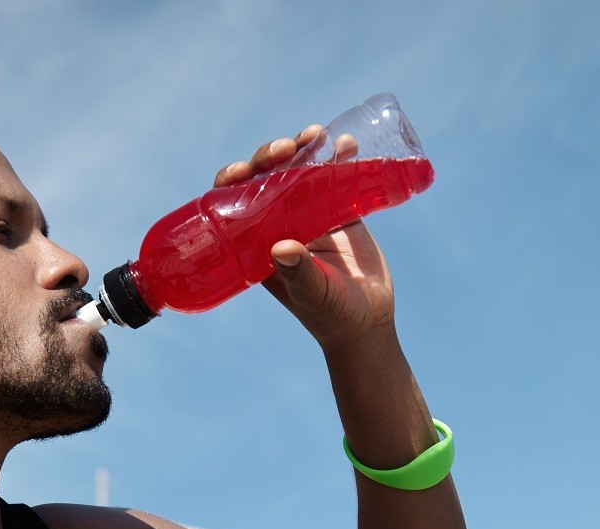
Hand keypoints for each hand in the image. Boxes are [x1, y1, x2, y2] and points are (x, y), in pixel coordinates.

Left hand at [215, 126, 397, 352]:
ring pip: (299, 171)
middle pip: (266, 178)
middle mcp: (279, 224)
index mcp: (258, 243)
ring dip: (303, 148)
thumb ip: (298, 273)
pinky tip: (346, 144)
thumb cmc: (331, 315)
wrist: (367, 322)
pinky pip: (337, 177)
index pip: (234, 203)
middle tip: (286, 149)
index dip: (233, 181)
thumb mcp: (313, 295)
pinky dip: (340, 158)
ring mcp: (310, 215)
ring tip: (315, 135)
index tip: (241, 170)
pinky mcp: (340, 212)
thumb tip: (281, 248)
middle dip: (270, 157)